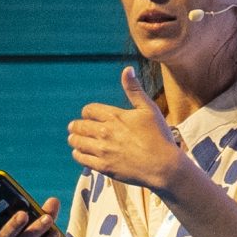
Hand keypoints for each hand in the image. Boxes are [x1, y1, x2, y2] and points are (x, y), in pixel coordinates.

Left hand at [67, 68, 190, 193]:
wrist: (163, 166)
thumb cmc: (159, 137)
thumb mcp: (149, 109)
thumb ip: (134, 90)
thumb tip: (127, 69)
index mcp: (115, 116)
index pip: (89, 110)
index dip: (87, 112)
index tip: (88, 115)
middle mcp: (105, 132)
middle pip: (79, 126)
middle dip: (76, 126)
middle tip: (74, 127)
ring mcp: (103, 150)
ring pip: (77, 142)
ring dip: (74, 139)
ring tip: (74, 139)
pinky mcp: (103, 167)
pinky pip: (81, 159)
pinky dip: (78, 154)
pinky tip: (80, 153)